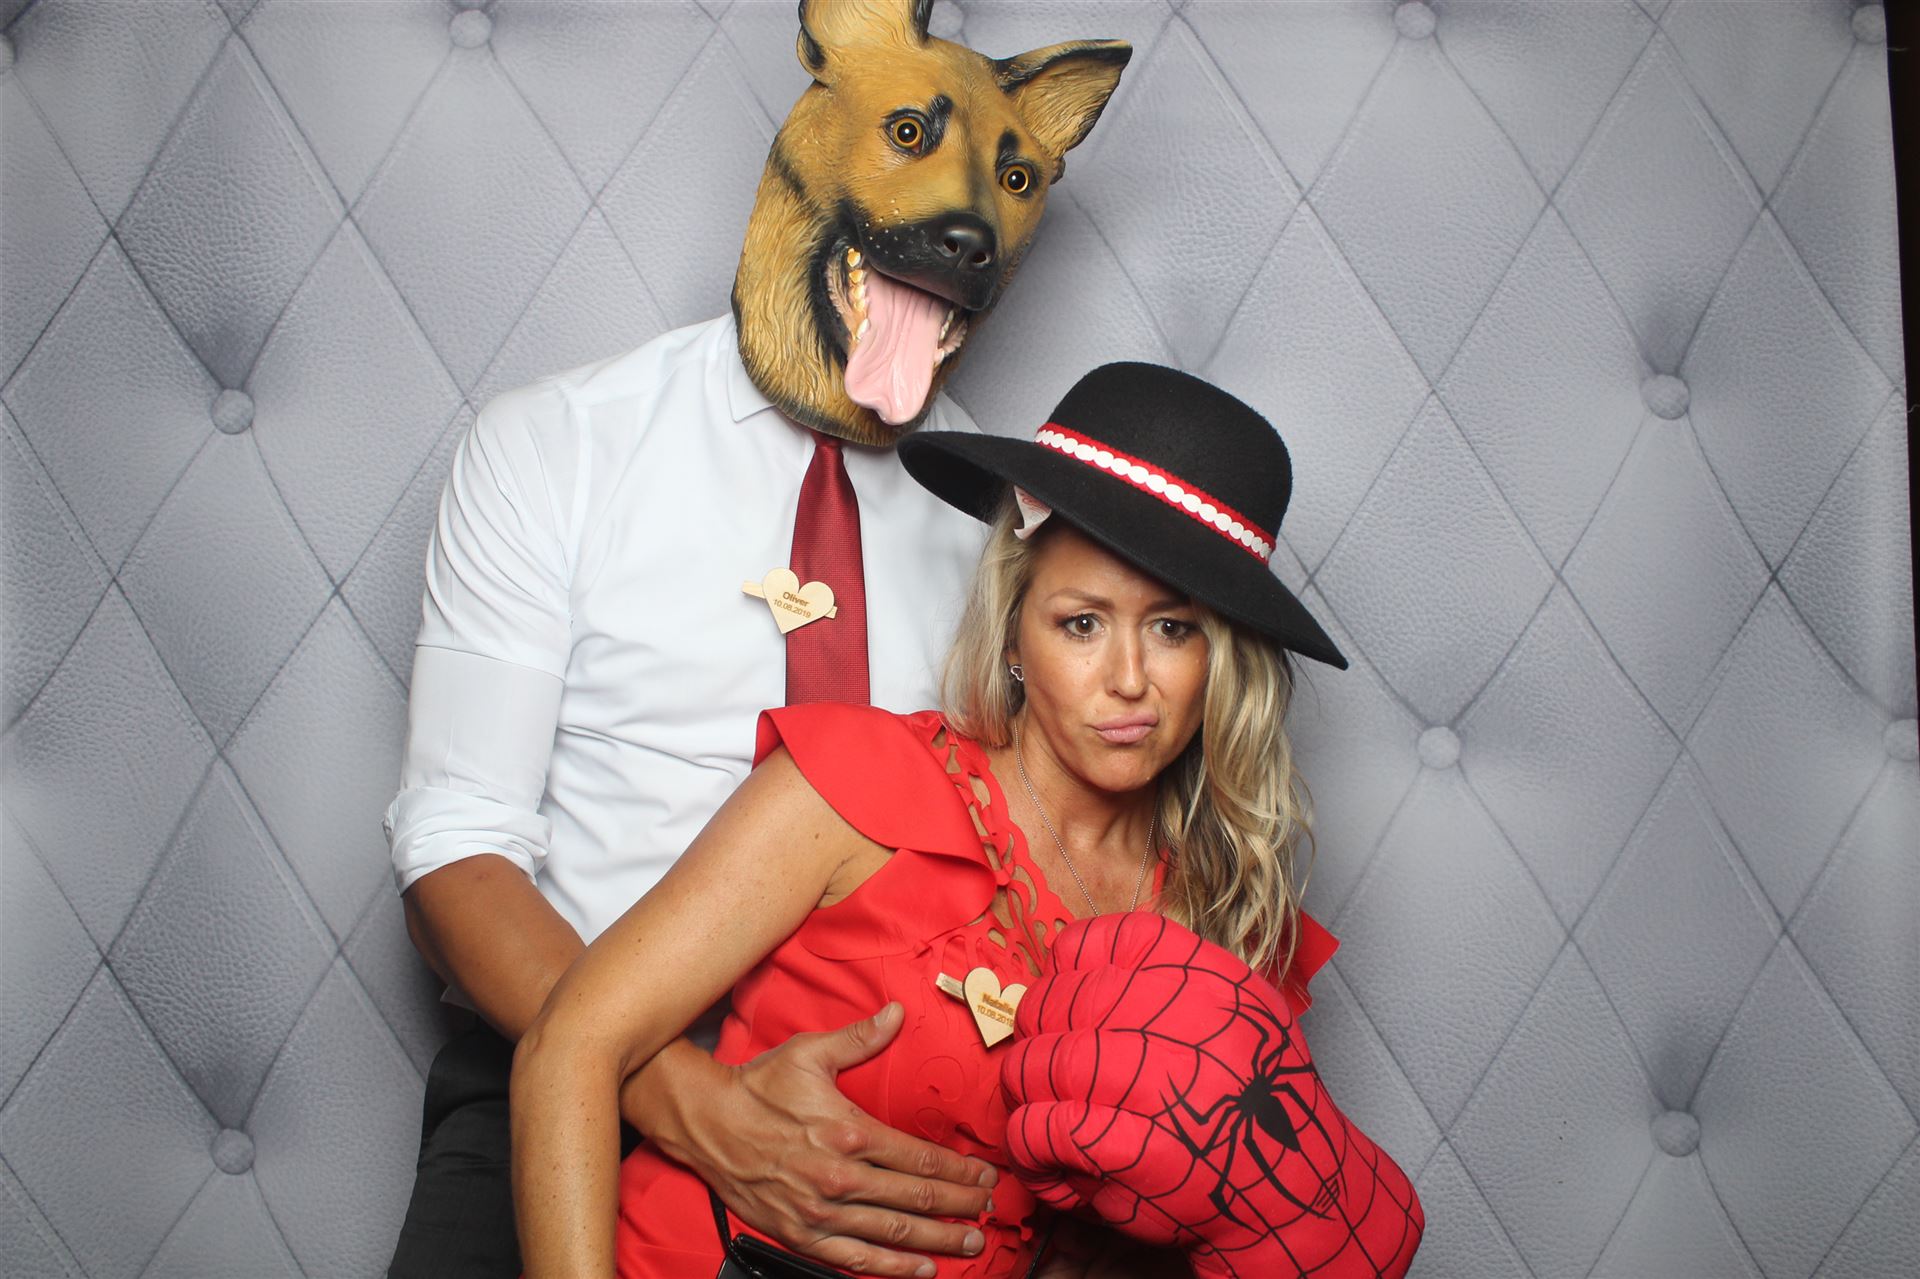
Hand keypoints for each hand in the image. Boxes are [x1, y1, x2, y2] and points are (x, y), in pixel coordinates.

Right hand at [635, 1003, 996, 1276]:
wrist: (705, 1122)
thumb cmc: (759, 1086)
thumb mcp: (810, 1053)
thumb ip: (860, 1037)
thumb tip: (898, 1012)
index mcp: (848, 1132)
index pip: (919, 1157)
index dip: (958, 1170)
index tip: (985, 1176)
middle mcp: (839, 1177)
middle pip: (915, 1197)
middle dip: (959, 1206)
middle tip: (989, 1212)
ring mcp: (820, 1211)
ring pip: (892, 1231)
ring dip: (936, 1239)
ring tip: (969, 1243)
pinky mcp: (800, 1233)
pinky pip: (855, 1258)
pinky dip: (892, 1267)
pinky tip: (921, 1269)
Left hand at [1002, 914, 1422, 1278]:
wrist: (1297, 1193)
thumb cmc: (1256, 1103)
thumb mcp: (1243, 1011)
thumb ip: (1172, 978)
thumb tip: (1072, 964)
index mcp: (1210, 980)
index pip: (1110, 939)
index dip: (1066, 964)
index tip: (1061, 990)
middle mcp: (1186, 1021)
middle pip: (1061, 1000)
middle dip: (1035, 1031)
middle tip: (1040, 1061)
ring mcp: (1160, 1084)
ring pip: (1041, 1062)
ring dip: (1025, 1089)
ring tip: (1039, 1111)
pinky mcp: (1134, 1149)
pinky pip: (1042, 1127)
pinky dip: (1027, 1143)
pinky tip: (1044, 1158)